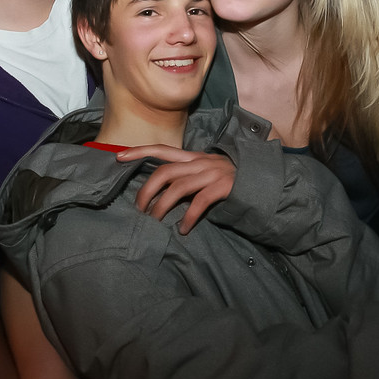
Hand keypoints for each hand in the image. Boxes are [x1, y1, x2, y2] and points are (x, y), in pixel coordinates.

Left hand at [116, 145, 234, 234]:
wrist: (261, 181)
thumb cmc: (229, 180)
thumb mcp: (206, 172)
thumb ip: (187, 177)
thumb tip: (162, 192)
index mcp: (193, 157)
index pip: (162, 150)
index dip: (139, 151)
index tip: (118, 156)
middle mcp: (200, 162)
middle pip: (165, 172)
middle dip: (147, 190)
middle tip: (139, 208)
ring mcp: (212, 173)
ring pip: (178, 187)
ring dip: (162, 206)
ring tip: (154, 220)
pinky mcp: (223, 187)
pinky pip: (199, 202)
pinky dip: (188, 217)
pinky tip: (182, 229)